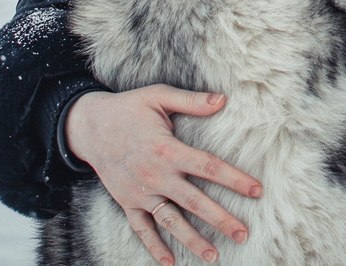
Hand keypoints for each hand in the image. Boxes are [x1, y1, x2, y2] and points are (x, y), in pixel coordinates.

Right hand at [65, 85, 262, 265]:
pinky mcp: (127, 202)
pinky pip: (141, 229)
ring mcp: (141, 192)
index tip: (257, 191)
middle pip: (195, 202)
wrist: (89, 127)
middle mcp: (156, 175)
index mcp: (168, 149)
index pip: (210, 167)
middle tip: (243, 234)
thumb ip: (191, 100)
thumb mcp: (158, 96)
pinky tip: (170, 262)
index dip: (235, 179)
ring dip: (192, 240)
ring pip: (171, 221)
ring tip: (214, 255)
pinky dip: (154, 247)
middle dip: (221, 219)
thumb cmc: (128, 108)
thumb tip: (223, 99)